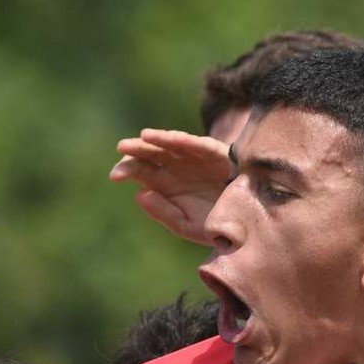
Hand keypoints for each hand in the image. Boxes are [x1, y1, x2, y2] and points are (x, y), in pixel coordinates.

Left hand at [108, 128, 231, 244]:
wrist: (248, 223)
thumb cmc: (214, 223)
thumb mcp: (185, 225)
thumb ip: (163, 213)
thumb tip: (140, 194)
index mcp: (164, 185)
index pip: (140, 171)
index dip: (127, 170)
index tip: (115, 176)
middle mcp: (176, 168)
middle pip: (151, 155)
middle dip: (136, 151)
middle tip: (121, 148)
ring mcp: (194, 159)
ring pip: (170, 145)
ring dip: (156, 140)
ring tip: (140, 138)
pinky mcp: (214, 154)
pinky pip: (195, 145)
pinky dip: (179, 140)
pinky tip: (162, 137)